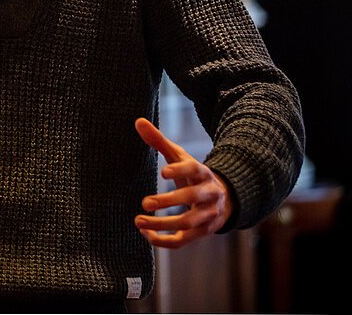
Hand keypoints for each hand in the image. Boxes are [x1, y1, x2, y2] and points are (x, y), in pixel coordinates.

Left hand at [133, 117, 232, 248]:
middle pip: (191, 198)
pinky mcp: (203, 232)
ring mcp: (208, 215)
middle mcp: (209, 194)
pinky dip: (165, 241)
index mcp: (202, 173)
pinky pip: (184, 241)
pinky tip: (146, 235)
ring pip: (188, 223)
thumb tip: (138, 121)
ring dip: (162, 225)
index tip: (163, 172)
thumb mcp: (179, 156)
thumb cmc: (193, 174)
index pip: (194, 169)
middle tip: (144, 202)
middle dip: (168, 201)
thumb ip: (159, 140)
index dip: (180, 170)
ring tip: (138, 220)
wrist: (224, 198)